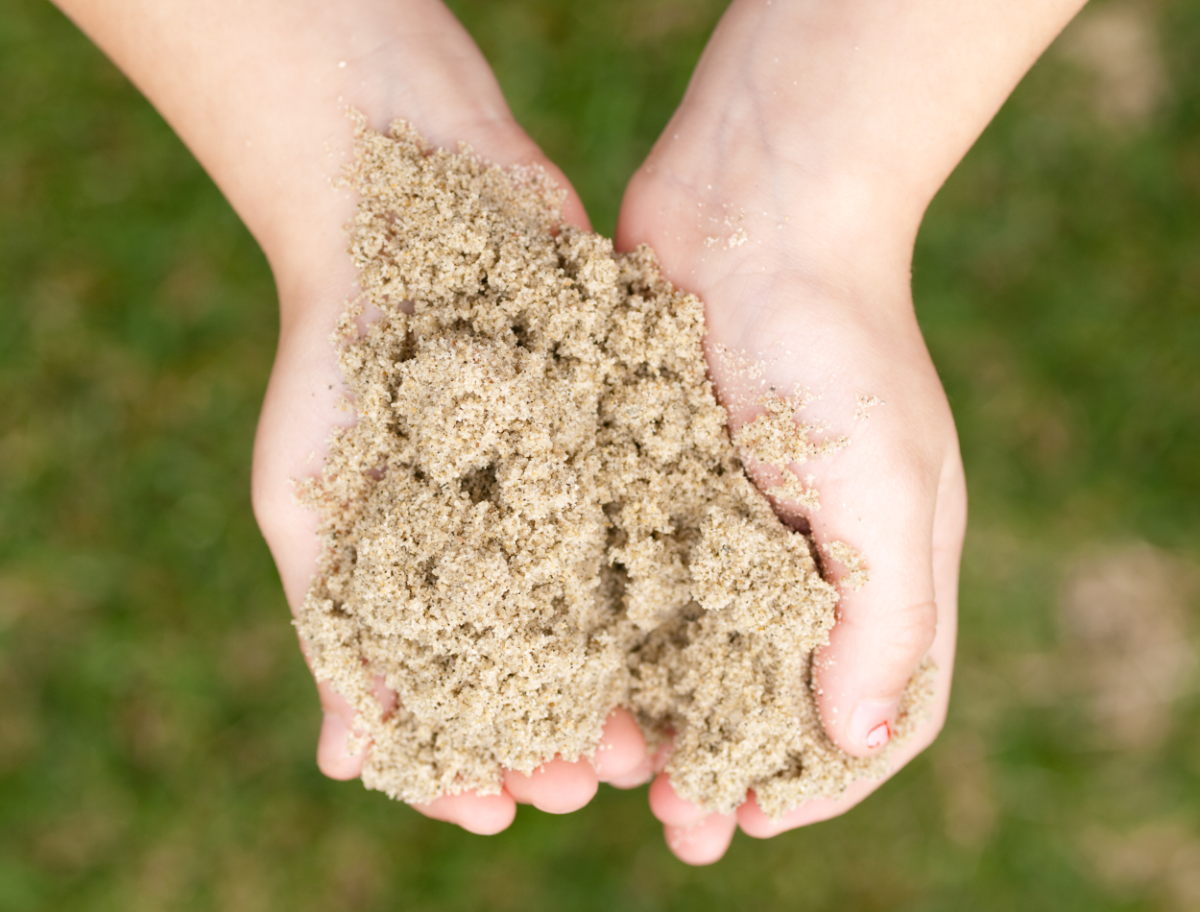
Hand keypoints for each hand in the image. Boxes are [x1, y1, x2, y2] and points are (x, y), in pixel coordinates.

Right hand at [53, 0, 649, 832]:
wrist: (402, 199)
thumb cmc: (331, 359)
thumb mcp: (307, 502)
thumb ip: (334, 624)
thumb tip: (351, 759)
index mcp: (422, 567)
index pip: (453, 691)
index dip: (473, 756)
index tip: (497, 807)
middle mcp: (502, 539)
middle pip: (545, 663)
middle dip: (566, 727)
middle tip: (593, 778)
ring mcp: (565, 487)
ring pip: (610, 607)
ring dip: (627, 674)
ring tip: (649, 732)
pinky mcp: (621, 430)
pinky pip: (651, 517)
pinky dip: (668, 578)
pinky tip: (692, 630)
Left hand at [615, 0, 972, 863]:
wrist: (750, 202)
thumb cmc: (835, 336)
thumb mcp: (887, 481)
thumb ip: (887, 614)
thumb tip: (855, 737)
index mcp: (877, 562)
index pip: (870, 704)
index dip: (816, 777)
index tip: (747, 818)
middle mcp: (800, 550)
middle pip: (767, 688)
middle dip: (720, 758)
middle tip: (670, 819)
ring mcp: (722, 511)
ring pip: (686, 641)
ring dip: (650, 707)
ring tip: (600, 759)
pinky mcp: (649, 468)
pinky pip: (627, 568)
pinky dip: (603, 626)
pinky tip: (556, 666)